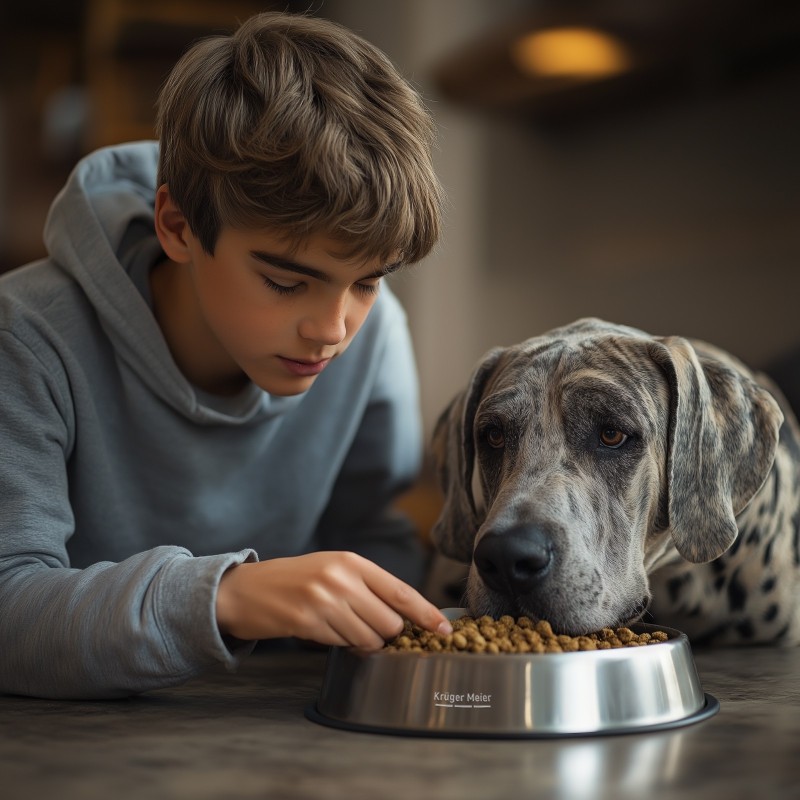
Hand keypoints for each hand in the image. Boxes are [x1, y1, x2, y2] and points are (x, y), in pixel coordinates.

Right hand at [215, 551, 451, 648]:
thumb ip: (367, 587)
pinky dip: (340, 644)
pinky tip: (323, 630)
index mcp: (352, 562)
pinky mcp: (308, 622)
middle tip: (366, 626)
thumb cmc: (296, 580)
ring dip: (363, 641)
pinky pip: (343, 645)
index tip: (445, 629)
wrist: (246, 590)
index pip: (400, 591)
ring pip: (370, 638)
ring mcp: (324, 600)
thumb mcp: (334, 570)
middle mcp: (341, 578)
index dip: (426, 613)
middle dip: (386, 633)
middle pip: (390, 622)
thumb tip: (404, 616)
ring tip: (339, 626)